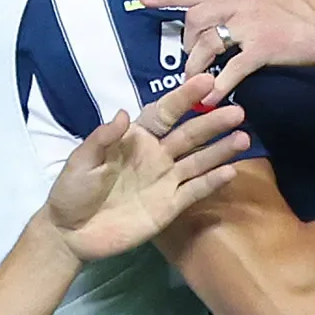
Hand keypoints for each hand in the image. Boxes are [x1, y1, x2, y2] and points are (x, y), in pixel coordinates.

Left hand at [42, 73, 253, 261]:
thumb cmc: (72, 191)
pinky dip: (212, 182)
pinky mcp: (169, 206)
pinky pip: (194, 191)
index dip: (184, 97)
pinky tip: (231, 171)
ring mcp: (165, 181)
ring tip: (244, 138)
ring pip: (199, 161)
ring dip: (221, 150)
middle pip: (190, 135)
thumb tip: (122, 114)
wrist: (71, 233)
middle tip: (237, 111)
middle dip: (213, 122)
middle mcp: (156, 156)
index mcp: (136, 139)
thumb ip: (102, 138)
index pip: (164, 113)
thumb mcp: (81, 161)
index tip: (205, 81)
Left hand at [137, 0, 314, 100]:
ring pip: (206, 43)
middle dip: (186, 43)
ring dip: (197, 67)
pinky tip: (215, 97)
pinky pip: (231, 68)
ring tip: (198, 83)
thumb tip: (229, 12)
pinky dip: (219, 85)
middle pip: (194, 19)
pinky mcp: (264, 46)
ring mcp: (251, 21)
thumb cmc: (314, 7)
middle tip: (192, 60)